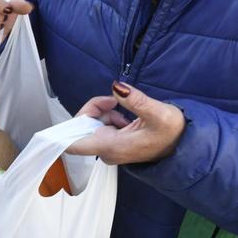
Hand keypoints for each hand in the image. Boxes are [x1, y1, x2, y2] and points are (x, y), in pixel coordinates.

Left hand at [66, 82, 185, 164]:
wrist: (185, 144)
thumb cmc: (174, 132)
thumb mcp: (159, 113)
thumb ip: (136, 100)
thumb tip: (117, 87)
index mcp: (111, 146)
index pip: (73, 145)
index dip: (60, 134)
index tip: (53, 125)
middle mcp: (106, 150)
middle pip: (80, 128)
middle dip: (93, 109)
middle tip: (114, 99)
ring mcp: (109, 148)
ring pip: (90, 125)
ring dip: (102, 111)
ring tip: (124, 106)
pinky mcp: (114, 143)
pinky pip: (100, 127)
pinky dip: (108, 116)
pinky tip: (125, 114)